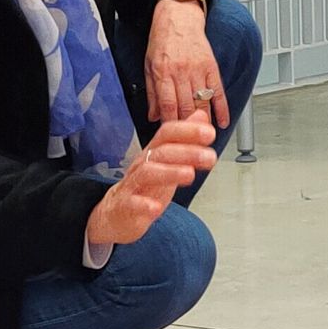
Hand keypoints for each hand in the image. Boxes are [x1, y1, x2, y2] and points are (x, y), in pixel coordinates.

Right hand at [87, 115, 216, 246]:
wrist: (117, 212)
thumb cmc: (145, 185)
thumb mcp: (168, 161)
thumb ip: (185, 139)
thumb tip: (201, 116)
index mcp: (154, 152)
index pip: (168, 133)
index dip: (188, 131)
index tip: (210, 133)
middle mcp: (142, 164)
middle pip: (162, 152)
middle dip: (188, 152)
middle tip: (209, 156)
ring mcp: (132, 184)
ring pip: (148, 172)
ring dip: (170, 172)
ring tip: (189, 175)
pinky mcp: (125, 206)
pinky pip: (132, 203)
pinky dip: (144, 205)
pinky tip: (156, 208)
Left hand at [145, 0, 228, 128]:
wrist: (178, 17)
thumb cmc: (162, 41)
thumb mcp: (149, 66)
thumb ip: (151, 93)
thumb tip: (153, 116)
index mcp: (163, 73)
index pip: (168, 105)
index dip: (170, 125)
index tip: (172, 140)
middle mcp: (181, 72)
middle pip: (186, 107)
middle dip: (187, 128)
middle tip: (189, 145)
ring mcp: (198, 70)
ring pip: (202, 102)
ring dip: (204, 122)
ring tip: (204, 138)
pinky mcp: (211, 67)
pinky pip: (218, 91)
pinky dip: (222, 108)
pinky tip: (223, 122)